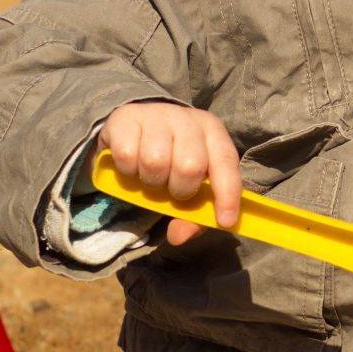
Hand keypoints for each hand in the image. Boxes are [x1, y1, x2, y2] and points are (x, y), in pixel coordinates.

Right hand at [97, 103, 240, 245]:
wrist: (134, 126)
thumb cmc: (170, 158)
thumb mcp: (188, 183)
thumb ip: (192, 214)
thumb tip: (178, 236)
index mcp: (213, 132)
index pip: (226, 162)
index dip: (227, 193)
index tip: (224, 220)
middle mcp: (188, 119)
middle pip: (189, 165)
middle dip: (179, 189)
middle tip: (170, 190)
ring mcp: (156, 115)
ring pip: (155, 161)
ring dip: (150, 181)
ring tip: (149, 177)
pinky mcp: (125, 117)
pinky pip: (126, 155)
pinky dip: (127, 170)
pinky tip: (130, 166)